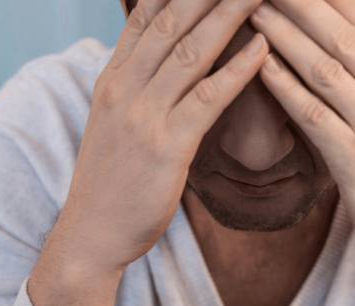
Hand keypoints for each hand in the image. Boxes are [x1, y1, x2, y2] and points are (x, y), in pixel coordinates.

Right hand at [29, 0, 269, 305]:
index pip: (147, 16)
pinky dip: (237, 69)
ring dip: (229, 13)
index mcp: (113, 79)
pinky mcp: (167, 148)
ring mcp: (143, 116)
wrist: (91, 235)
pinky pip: (207, 99)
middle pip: (171, 20)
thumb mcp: (116, 123)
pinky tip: (263, 47)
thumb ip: (138, 86)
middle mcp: (124, 88)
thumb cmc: (112, 182)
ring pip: (191, 51)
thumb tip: (165, 58)